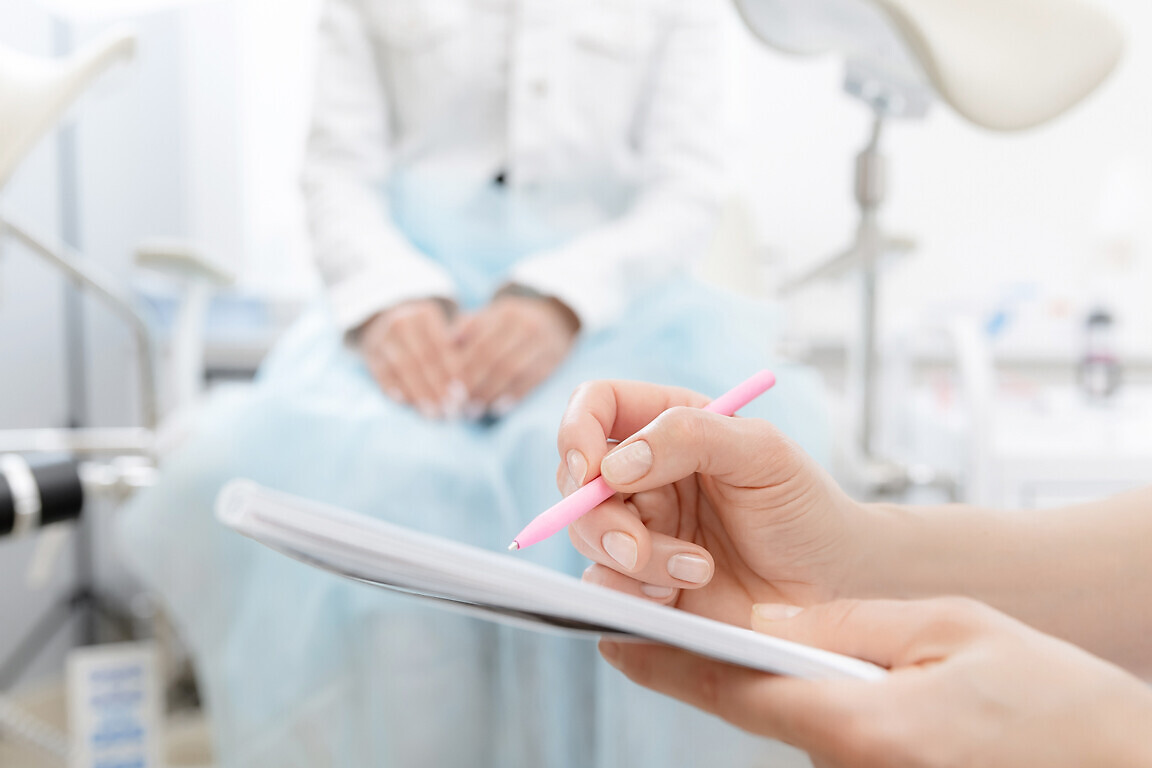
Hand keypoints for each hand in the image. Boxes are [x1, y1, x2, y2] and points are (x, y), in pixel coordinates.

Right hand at [358, 299, 464, 417]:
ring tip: (433, 412)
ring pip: (403, 367)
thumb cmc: (427, 338)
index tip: (463, 393)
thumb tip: (466, 379)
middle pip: (422, 358)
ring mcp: (382, 337)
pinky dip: (394, 389)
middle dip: (437, 386)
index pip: (440, 346)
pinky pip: (382, 374)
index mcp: (423, 314)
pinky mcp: (370, 354)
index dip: (451, 371)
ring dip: (419, 392)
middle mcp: (400, 322)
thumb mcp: (443, 333)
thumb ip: (458, 349)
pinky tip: (407, 404)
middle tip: (451, 408)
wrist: (386, 328)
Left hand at [455, 292, 578, 416]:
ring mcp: (543, 344)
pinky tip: (497, 407)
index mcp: (507, 313)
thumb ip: (468, 326)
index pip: (480, 344)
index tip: (449, 385)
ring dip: (490, 392)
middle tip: (458, 402)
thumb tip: (448, 339)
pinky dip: (512, 396)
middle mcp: (527, 325)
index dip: (463, 367)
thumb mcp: (492, 316)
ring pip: (512, 371)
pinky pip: (531, 382)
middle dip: (474, 382)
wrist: (554, 322)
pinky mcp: (553, 362)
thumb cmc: (511, 324)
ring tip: (474, 409)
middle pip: (495, 358)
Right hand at [557, 380, 863, 625]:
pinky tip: (680, 596)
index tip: (589, 469)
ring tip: (698, 570)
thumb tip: (614, 464)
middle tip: (635, 545)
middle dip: (596, 515)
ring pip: (586, 535)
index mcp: (668, 425)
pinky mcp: (642, 581)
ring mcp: (640, 528)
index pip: (595, 406)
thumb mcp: (762, 453)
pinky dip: (632, 593)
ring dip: (633, 559)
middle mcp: (644, 473)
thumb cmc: (805, 508)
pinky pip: (603, 585)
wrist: (833, 586)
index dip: (576, 431)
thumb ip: (689, 437)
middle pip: (575, 478)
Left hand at [599, 597, 1151, 766]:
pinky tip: (846, 679)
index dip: (663, 661)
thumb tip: (765, 624)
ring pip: (795, 722)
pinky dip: (820, 703)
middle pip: (756, 708)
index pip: (730, 690)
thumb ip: (848, 625)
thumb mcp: (951, 631)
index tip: (611, 637)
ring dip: (776, 683)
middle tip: (665, 619)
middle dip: (719, 666)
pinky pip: (833, 740)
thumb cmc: (1056, 703)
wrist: (1124, 766)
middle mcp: (847, 766)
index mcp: (856, 724)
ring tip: (783, 640)